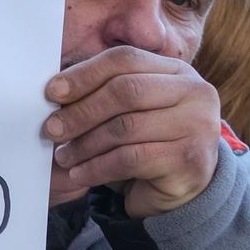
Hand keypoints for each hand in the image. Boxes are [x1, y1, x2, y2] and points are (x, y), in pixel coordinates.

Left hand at [43, 46, 221, 216]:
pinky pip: (131, 158)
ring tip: (63, 156)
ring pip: (125, 127)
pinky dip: (97, 167)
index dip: (84, 74)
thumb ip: (101, 92)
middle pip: (126, 90)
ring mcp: (198, 125)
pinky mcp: (190, 160)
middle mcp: (195, 93)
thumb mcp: (127, 111)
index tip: (52, 93)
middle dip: (82, 111)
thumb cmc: (145, 143)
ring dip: (85, 144)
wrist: (179, 189)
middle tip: (51, 129)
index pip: (124, 59)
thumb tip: (53, 90)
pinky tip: (79, 174)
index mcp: (176, 70)